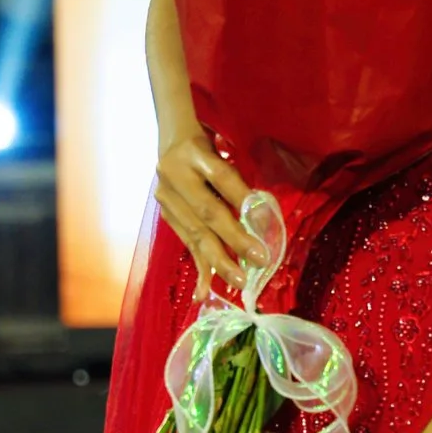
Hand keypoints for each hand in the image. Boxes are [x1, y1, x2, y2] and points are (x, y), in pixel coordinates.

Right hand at [153, 128, 257, 287]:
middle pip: (207, 211)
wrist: (171, 142)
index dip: (243, 200)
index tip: (265, 222)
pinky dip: (199, 267)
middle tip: (259, 260)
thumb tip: (261, 217)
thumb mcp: (225, 148)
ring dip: (218, 260)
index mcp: (193, 151)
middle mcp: (174, 174)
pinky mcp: (166, 215)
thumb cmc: (210, 144)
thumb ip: (238, 180)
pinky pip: (187, 243)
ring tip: (238, 280)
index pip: (222, 178)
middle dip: (235, 239)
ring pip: (195, 232)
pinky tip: (203, 291)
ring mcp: (166, 196)